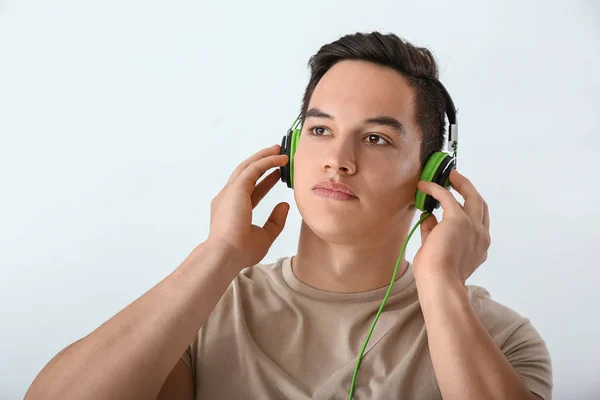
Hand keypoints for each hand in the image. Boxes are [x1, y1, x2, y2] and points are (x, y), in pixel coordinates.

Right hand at [207, 144, 289, 269]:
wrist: (226, 254)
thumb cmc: (241, 250)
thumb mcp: (265, 236)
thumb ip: (275, 221)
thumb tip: (285, 205)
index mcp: (232, 210)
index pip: (251, 190)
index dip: (265, 181)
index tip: (277, 175)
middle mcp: (228, 198)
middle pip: (247, 174)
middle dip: (262, 162)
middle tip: (277, 154)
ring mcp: (230, 192)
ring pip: (248, 167)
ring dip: (264, 156)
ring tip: (279, 150)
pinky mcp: (236, 188)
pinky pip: (254, 169)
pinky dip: (267, 161)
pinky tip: (281, 159)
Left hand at [412, 170, 490, 284]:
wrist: (440, 282)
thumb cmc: (436, 275)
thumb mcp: (437, 251)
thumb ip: (434, 233)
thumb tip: (428, 216)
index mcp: (479, 247)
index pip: (478, 222)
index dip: (468, 209)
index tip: (456, 202)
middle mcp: (482, 235)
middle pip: (480, 205)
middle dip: (469, 190)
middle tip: (457, 180)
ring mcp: (473, 227)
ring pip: (472, 197)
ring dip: (461, 184)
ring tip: (448, 176)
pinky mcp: (458, 220)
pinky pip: (447, 196)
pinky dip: (435, 189)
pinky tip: (424, 186)